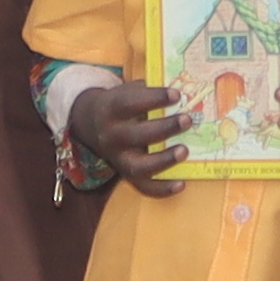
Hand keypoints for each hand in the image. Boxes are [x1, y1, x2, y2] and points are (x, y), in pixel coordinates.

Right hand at [72, 77, 189, 193]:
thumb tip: (185, 92)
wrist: (92, 124)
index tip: (176, 94)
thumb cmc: (120, 104)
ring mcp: (117, 159)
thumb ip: (148, 91)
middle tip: (187, 120)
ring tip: (184, 150)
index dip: (153, 99)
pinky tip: (181, 183)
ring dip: (163, 160)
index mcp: (110, 110)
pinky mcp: (125, 174)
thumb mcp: (127, 91)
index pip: (129, 103)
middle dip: (163, 128)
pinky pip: (143, 187)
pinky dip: (162, 189)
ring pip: (138, 166)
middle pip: (135, 136)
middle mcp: (111, 136)